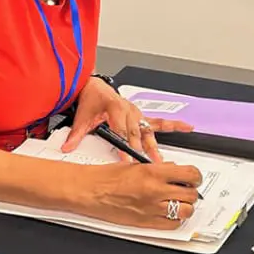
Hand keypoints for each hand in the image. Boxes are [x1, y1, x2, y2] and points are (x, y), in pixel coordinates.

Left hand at [63, 78, 191, 161]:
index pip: (120, 131)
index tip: (126, 159)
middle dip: (140, 150)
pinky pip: (159, 121)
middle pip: (136, 134)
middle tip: (145, 166)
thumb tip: (67, 147)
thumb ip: (75, 134)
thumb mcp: (82, 117)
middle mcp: (129, 110)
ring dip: (154, 147)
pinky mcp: (141, 116)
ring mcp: (137, 113)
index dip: (123, 146)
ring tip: (161, 161)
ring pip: (147, 132)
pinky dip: (173, 125)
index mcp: (115, 108)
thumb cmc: (91, 99)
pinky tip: (187, 128)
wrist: (95, 87)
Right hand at [79, 161, 203, 229]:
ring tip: (177, 203)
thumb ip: (157, 169)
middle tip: (184, 190)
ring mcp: (151, 209)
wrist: (87, 191)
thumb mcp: (134, 165)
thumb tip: (173, 171)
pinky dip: (174, 220)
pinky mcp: (145, 222)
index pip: (190, 175)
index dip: (195, 177)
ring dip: (185, 207)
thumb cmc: (104, 177)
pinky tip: (168, 213)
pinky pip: (172, 225)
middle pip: (191, 195)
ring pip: (186, 211)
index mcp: (152, 173)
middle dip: (190, 192)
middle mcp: (155, 191)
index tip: (191, 178)